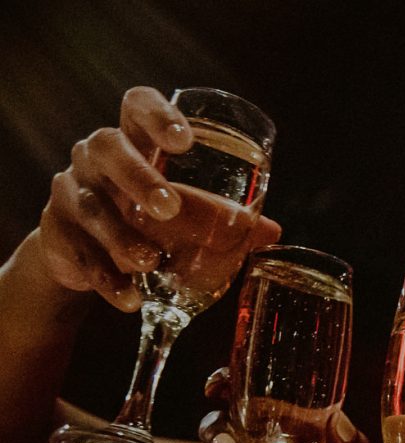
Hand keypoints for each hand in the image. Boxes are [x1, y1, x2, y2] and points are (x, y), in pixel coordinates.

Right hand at [34, 88, 279, 311]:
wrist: (85, 255)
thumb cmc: (144, 219)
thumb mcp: (182, 214)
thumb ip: (220, 217)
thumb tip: (272, 230)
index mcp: (134, 141)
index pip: (136, 106)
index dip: (157, 115)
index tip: (185, 141)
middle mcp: (95, 158)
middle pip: (108, 148)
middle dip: (138, 176)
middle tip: (170, 208)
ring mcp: (71, 192)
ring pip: (91, 205)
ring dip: (121, 236)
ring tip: (151, 262)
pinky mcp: (56, 233)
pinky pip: (78, 253)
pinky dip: (106, 278)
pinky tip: (129, 297)